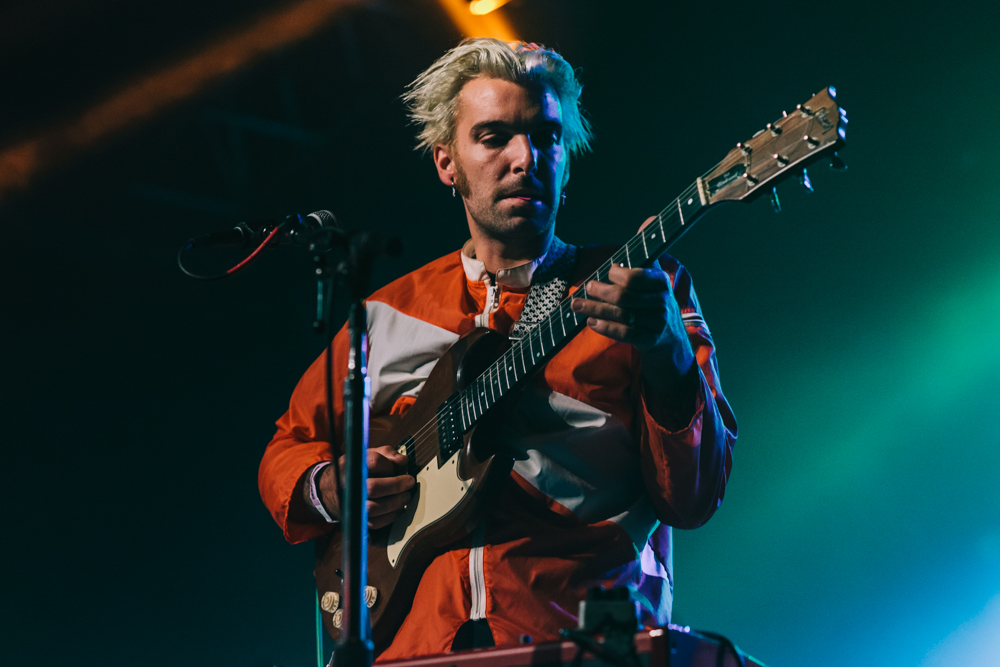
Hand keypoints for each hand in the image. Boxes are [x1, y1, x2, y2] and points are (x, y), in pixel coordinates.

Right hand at [318, 445, 415, 529]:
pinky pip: (374, 522)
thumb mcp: (367, 454)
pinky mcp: (356, 519)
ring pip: (373, 508)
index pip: (373, 462)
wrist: (330, 489)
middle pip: (373, 487)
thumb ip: (386, 453)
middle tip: (409, 482)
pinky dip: (390, 517)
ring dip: (395, 502)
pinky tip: (398, 509)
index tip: (400, 466)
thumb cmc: (355, 470)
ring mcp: (351, 504)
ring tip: (405, 496)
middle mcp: (348, 485)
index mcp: (352, 465)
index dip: (389, 464)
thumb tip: (402, 461)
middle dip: (396, 485)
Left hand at [570, 218, 690, 358]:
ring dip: (594, 309)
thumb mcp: (654, 275)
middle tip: (586, 287)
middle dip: (600, 291)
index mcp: (661, 281)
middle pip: (624, 296)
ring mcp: (656, 322)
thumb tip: (650, 218)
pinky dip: (604, 327)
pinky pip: (623, 333)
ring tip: (576, 305)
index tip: (607, 271)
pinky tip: (591, 322)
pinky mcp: (649, 340)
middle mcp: (661, 301)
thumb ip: (646, 251)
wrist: (670, 338)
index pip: (635, 276)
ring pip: (620, 315)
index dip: (617, 274)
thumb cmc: (654, 301)